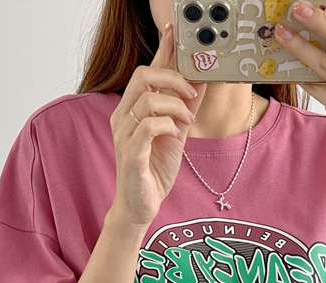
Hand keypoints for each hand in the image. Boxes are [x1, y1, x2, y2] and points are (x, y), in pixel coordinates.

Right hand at [109, 24, 205, 227]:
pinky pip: (148, 127)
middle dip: (172, 78)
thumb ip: (185, 108)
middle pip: (143, 77)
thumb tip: (201, 81)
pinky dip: (166, 125)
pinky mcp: (131, 154)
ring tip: (187, 119)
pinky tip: (174, 134)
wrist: (141, 205)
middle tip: (191, 92)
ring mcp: (125, 135)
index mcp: (132, 110)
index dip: (161, 50)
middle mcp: (124, 118)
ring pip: (147, 100)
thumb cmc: (154, 170)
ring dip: (174, 105)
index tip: (174, 33)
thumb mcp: (176, 133)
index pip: (146, 71)